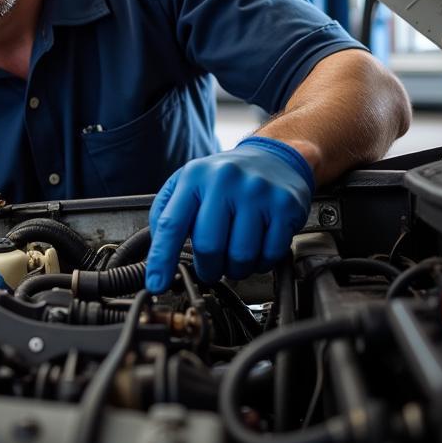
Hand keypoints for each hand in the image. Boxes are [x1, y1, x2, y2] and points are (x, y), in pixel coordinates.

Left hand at [145, 137, 314, 292]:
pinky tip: (256, 249)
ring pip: (240, 256)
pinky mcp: (284, 206)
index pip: (171, 224)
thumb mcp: (188, 183)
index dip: (162, 259)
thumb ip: (167, 213)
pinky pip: (269, 254)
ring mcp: (257, 192)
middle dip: (207, 268)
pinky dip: (260, 263)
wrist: (273, 158)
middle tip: (210, 268)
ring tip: (233, 257)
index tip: (157, 284)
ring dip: (235, 269)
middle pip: (208, 246)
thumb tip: (157, 255)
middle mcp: (224, 181)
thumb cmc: (225, 179)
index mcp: (194, 176)